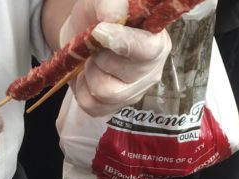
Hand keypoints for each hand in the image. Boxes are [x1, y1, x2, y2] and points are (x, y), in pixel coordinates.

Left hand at [62, 0, 171, 117]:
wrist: (82, 37)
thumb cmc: (98, 17)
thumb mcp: (103, 2)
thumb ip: (111, 4)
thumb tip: (112, 16)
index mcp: (157, 43)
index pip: (146, 50)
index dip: (122, 42)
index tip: (99, 31)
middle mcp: (150, 72)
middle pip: (122, 73)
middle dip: (100, 55)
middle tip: (97, 45)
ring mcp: (133, 94)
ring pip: (104, 92)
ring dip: (90, 72)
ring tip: (92, 60)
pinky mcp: (113, 108)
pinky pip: (91, 106)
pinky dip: (81, 89)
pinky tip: (87, 75)